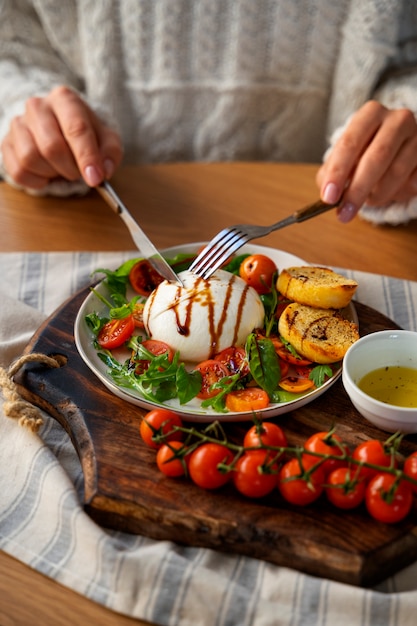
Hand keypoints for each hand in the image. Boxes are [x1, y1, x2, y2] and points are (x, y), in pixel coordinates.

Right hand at [1, 85, 122, 189]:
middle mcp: (37, 106)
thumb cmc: (84, 134)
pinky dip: (37, 180)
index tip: (95, 178)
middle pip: (52, 147)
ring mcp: (18, 123)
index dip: (86, 157)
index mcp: (65, 99)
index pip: (76, 129)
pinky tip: (47, 173)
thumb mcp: (106, 139)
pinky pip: (18, 171)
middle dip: (69, 168)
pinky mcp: (6, 143)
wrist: (58, 128)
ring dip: (52, 173)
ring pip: (31, 159)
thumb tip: (104, 171)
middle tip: (78, 172)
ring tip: (61, 168)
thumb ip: (110, 153)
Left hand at [316, 100, 416, 221]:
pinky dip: (398, 194)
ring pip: (397, 172)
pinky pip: (413, 182)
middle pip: (376, 157)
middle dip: (358, 190)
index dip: (338, 172)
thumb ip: (331, 173)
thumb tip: (329, 195)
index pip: (350, 143)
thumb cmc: (364, 152)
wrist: (398, 144)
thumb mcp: (343, 157)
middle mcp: (397, 119)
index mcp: (370, 114)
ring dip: (379, 194)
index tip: (329, 197)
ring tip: (369, 201)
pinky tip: (391, 192)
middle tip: (344, 214)